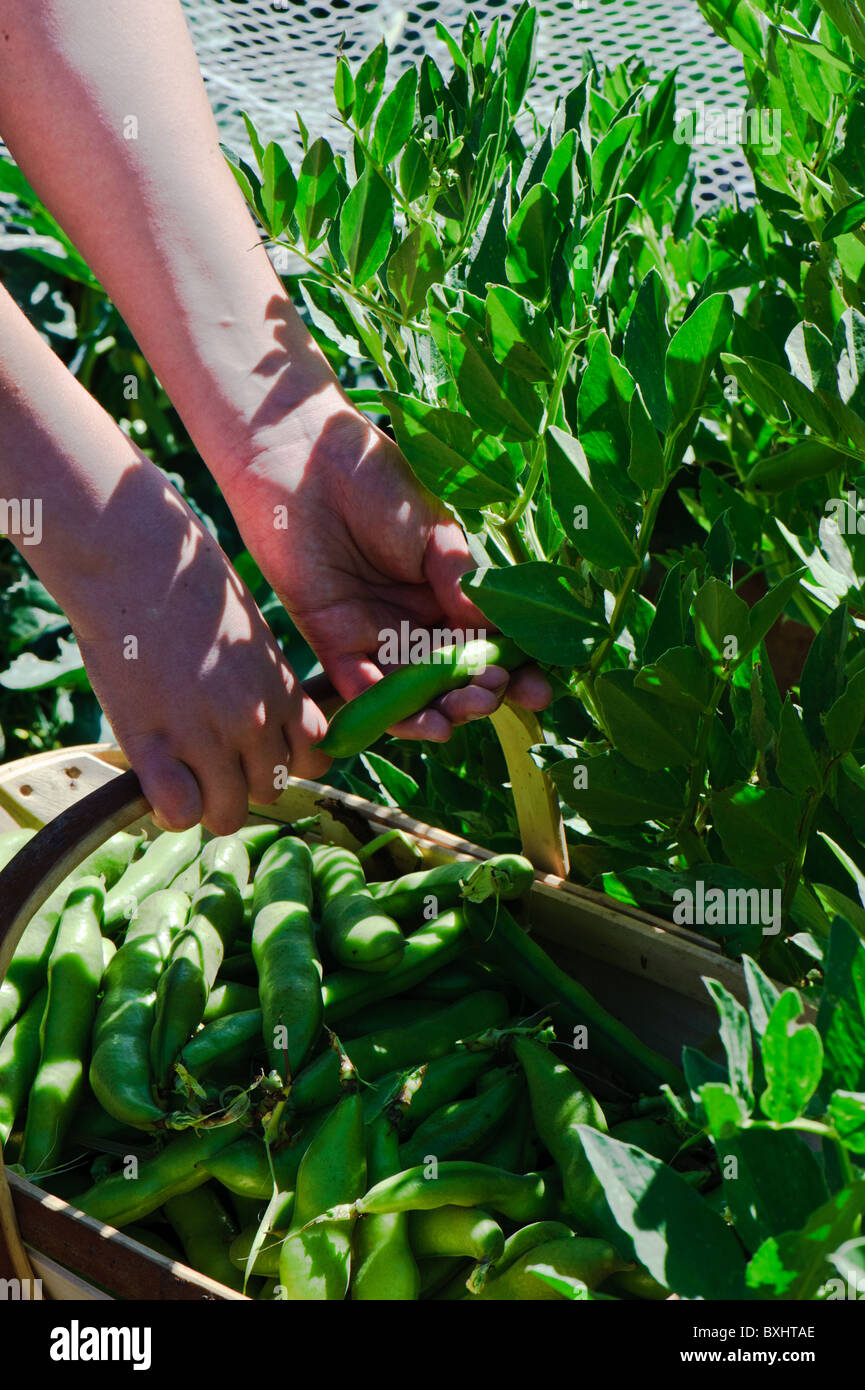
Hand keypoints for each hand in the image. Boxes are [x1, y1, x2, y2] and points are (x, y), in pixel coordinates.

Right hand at [56, 457, 327, 832]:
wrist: (137, 564)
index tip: (262, 754)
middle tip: (212, 764)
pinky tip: (159, 786)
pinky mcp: (154, 745)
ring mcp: (206, 737)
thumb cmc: (191, 588)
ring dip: (208, 805)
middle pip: (271, 792)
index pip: (314, 758)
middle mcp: (253, 721)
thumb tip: (268, 715)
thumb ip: (267, 680)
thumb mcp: (251, 634)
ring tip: (183, 779)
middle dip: (244, 785)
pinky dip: (171, 810)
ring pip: (229, 813)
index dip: (289, 764)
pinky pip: (180, 812)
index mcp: (281, 690)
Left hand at [221, 401, 551, 743]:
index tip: (540, 690)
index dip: (515, 670)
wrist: (305, 463)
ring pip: (413, 692)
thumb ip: (461, 579)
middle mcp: (416, 621)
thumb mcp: (435, 529)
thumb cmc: (376, 483)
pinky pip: (362, 688)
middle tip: (495, 697)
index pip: (489, 642)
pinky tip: (419, 721)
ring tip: (459, 718)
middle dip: (479, 694)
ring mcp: (377, 634)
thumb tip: (496, 630)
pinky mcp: (334, 640)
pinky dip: (388, 710)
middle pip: (454, 675)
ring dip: (438, 712)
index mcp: (450, 593)